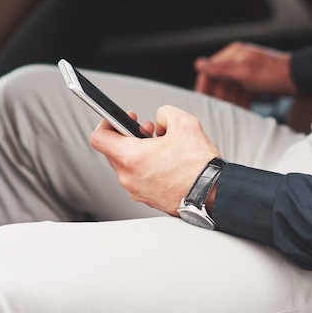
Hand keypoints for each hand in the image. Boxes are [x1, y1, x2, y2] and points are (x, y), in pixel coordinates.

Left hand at [90, 106, 221, 215]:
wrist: (213, 194)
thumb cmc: (199, 166)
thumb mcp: (185, 123)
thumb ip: (165, 112)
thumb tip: (160, 118)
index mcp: (131, 158)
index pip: (99, 138)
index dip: (106, 123)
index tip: (118, 119)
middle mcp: (129, 178)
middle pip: (114, 152)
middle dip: (128, 136)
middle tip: (148, 131)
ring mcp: (137, 191)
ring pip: (127, 166)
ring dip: (139, 153)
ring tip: (162, 147)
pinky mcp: (148, 200)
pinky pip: (139, 179)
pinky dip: (147, 168)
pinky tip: (166, 163)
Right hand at [194, 41, 298, 107]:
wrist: (297, 79)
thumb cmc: (273, 72)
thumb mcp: (244, 71)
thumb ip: (220, 69)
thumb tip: (199, 64)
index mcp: (233, 55)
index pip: (210, 69)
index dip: (204, 85)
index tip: (202, 99)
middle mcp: (237, 62)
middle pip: (220, 81)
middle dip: (219, 96)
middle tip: (219, 109)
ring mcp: (246, 73)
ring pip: (230, 90)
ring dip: (230, 101)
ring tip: (231, 112)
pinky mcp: (253, 83)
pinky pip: (241, 94)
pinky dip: (240, 102)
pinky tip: (242, 110)